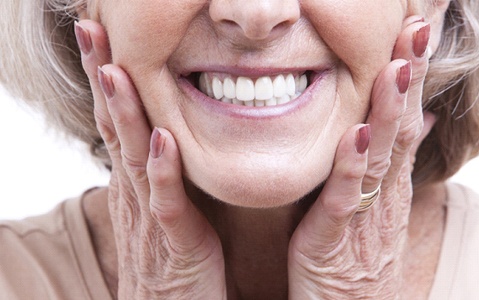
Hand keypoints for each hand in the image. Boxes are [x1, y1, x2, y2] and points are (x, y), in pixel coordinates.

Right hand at [75, 20, 225, 298]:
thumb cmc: (172, 259)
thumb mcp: (161, 207)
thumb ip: (160, 173)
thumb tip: (163, 135)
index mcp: (135, 182)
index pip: (116, 120)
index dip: (108, 78)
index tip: (102, 36)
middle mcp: (135, 193)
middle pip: (114, 127)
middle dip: (103, 77)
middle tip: (90, 29)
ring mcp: (150, 217)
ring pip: (133, 157)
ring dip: (124, 113)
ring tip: (115, 69)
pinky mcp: (175, 243)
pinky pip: (166, 204)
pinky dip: (163, 171)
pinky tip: (162, 140)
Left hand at [288, 17, 433, 298]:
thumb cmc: (358, 256)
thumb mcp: (377, 205)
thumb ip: (390, 163)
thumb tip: (416, 122)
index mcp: (388, 182)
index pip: (405, 118)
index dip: (412, 74)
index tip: (418, 30)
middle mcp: (383, 193)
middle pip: (401, 127)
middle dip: (409, 76)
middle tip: (419, 27)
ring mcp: (364, 215)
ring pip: (381, 155)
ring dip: (390, 110)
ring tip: (398, 66)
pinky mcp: (335, 239)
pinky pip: (346, 198)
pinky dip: (353, 166)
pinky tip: (358, 134)